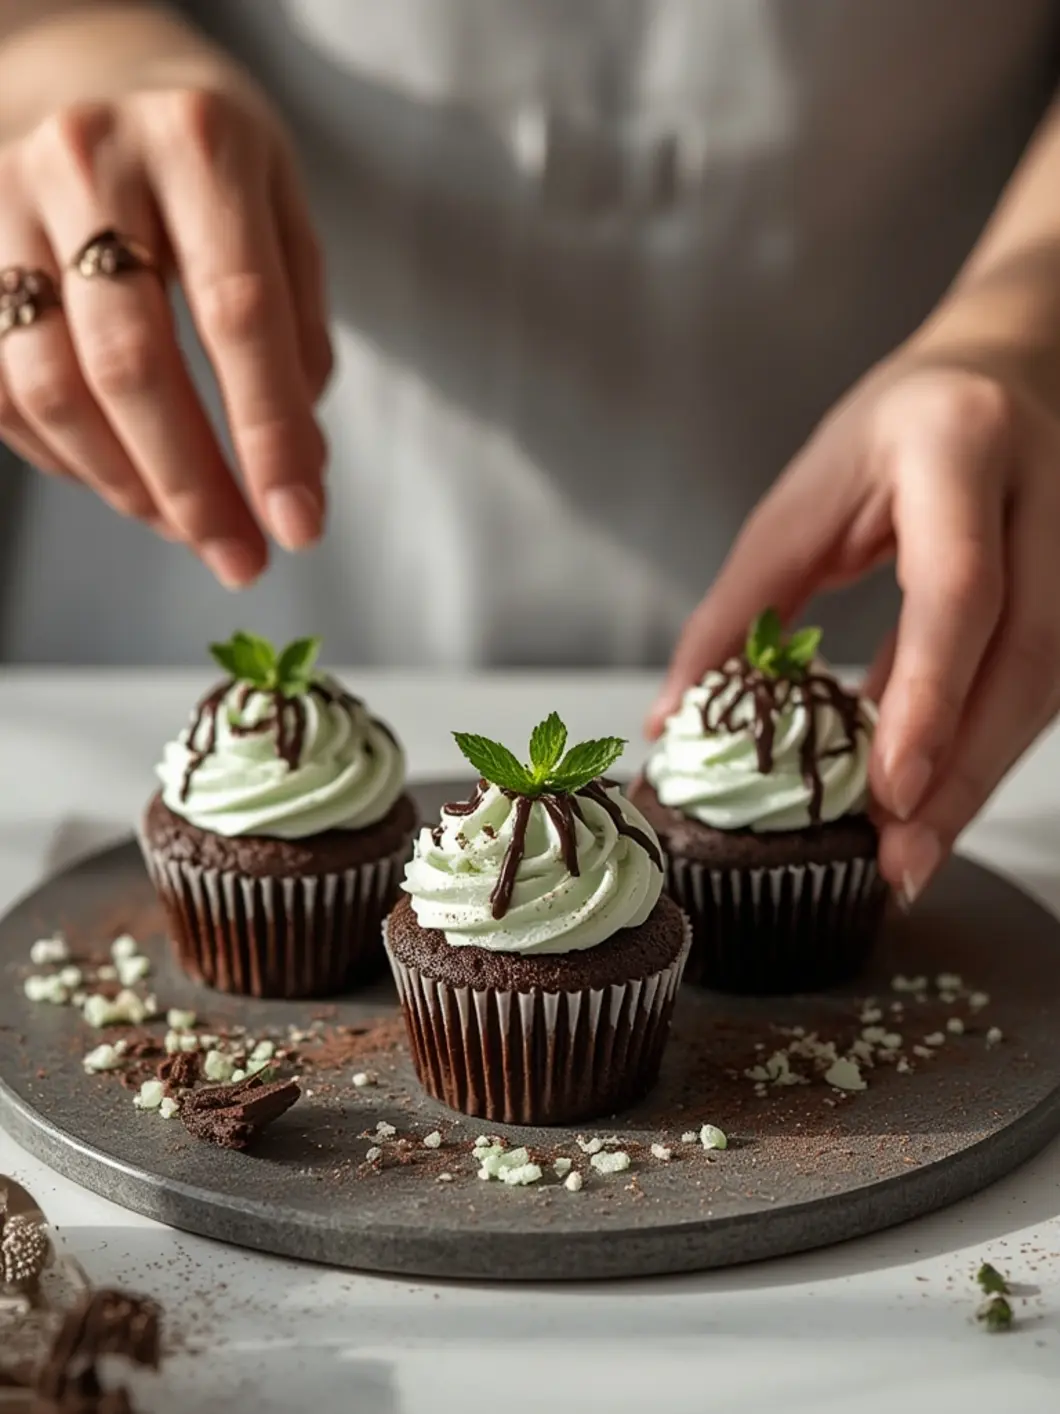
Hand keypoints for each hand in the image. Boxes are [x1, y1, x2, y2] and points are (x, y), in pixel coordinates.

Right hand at [0, 64, 331, 585]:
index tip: (298, 526)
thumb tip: (299, 470)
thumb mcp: (285, 216)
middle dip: (192, 486)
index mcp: (198, 144)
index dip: (269, 437)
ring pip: (48, 384)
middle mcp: (90, 160)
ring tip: (188, 530)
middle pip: (133, 362)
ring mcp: (7, 199)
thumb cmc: (212, 162)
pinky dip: (64, 458)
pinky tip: (121, 484)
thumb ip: (296, 336)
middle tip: (240, 557)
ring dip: (124, 485)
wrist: (98, 77)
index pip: (239, 316)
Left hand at [648, 354, 1059, 900]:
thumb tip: (675, 718)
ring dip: (977, 778)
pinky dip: (983, 748)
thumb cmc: (896, 427)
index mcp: (960, 449)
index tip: (889, 788)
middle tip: (902, 862)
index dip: (927, 693)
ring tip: (909, 852)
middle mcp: (1045, 499)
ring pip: (1046, 687)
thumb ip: (741, 606)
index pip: (959, 588)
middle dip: (963, 773)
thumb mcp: (804, 495)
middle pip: (1024, 658)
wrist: (1013, 364)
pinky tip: (934, 796)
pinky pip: (1041, 686)